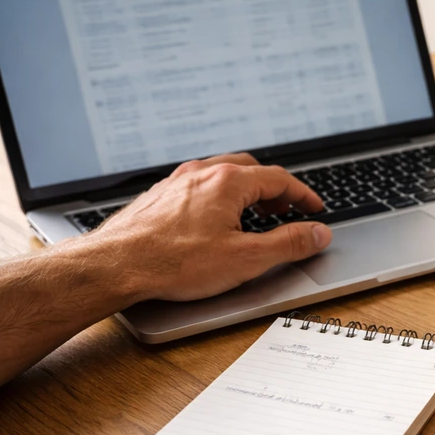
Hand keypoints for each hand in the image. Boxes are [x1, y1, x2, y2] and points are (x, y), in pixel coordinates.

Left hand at [80, 153, 329, 301]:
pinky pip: (199, 185)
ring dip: (246, 190)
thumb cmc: (174, 263)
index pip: (279, 179)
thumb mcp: (246, 259)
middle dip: (274, 189)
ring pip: (222, 174)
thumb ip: (289, 244)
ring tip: (253, 214)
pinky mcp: (159, 195)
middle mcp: (202, 173)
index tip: (315, 208)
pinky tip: (215, 219)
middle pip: (250, 169)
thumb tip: (318, 233)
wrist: (116, 265)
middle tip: (285, 210)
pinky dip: (219, 196)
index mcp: (228, 181)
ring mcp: (178, 182)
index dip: (303, 195)